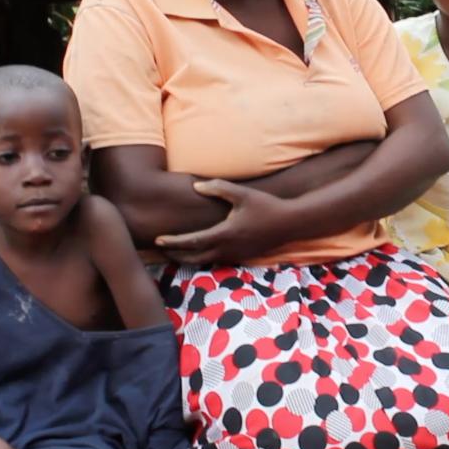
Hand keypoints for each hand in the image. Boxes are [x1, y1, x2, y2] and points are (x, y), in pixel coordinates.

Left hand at [154, 180, 296, 264]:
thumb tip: (196, 186)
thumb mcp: (242, 193)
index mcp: (224, 234)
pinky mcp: (242, 257)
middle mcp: (227, 249)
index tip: (157, 240)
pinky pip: (217, 261)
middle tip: (161, 249)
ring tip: (175, 252)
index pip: (191, 242)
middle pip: (194, 258)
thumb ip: (218, 188)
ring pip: (205, 262)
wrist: (290, 223)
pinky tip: (200, 251)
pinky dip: (203, 258)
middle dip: (175, 255)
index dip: (173, 242)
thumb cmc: (266, 206)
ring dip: (188, 258)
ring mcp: (235, 255)